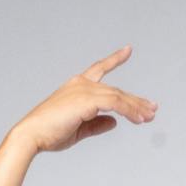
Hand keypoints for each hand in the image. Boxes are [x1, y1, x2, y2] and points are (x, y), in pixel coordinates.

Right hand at [13, 45, 157, 154]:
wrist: (32, 135)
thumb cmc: (50, 133)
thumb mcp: (78, 130)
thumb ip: (97, 125)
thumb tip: (115, 122)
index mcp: (77, 87)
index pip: (99, 69)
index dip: (114, 60)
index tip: (128, 50)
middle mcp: (82, 84)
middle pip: (116, 90)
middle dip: (135, 100)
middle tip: (152, 109)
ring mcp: (85, 90)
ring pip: (119, 97)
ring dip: (136, 107)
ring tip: (150, 117)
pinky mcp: (89, 99)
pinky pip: (116, 103)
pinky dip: (130, 111)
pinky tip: (140, 119)